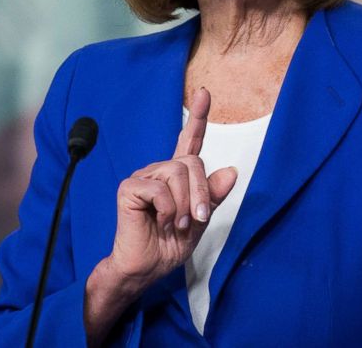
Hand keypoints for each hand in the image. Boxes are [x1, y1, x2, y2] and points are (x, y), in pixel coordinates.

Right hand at [100, 88, 237, 291]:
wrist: (145, 268)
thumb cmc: (168, 246)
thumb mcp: (201, 221)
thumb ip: (212, 195)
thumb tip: (231, 171)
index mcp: (177, 176)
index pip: (189, 141)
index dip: (198, 117)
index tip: (204, 93)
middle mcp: (159, 171)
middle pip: (192, 162)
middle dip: (201, 192)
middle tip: (198, 219)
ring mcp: (143, 177)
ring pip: (178, 172)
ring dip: (185, 203)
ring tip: (177, 223)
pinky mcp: (130, 188)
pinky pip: (160, 188)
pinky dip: (168, 209)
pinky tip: (161, 221)